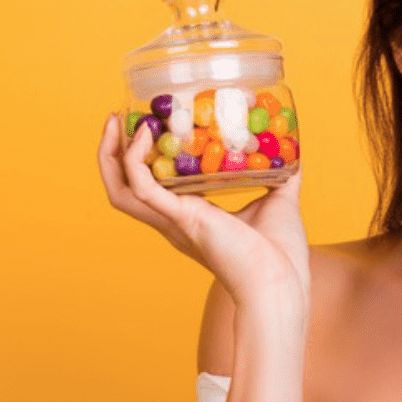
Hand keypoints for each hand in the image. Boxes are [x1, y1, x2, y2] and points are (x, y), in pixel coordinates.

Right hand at [97, 114, 309, 312]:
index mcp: (192, 217)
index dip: (139, 159)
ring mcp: (175, 221)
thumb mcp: (279, 201)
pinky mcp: (182, 219)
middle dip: (112, 153)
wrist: (282, 281)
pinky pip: (142, 188)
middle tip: (115, 119)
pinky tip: (143, 134)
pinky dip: (135, 160)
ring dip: (110, 155)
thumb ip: (281, 176)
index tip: (142, 125)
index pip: (150, 187)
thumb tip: (292, 153)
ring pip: (121, 189)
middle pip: (123, 188)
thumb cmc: (281, 253)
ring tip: (113, 122)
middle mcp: (175, 221)